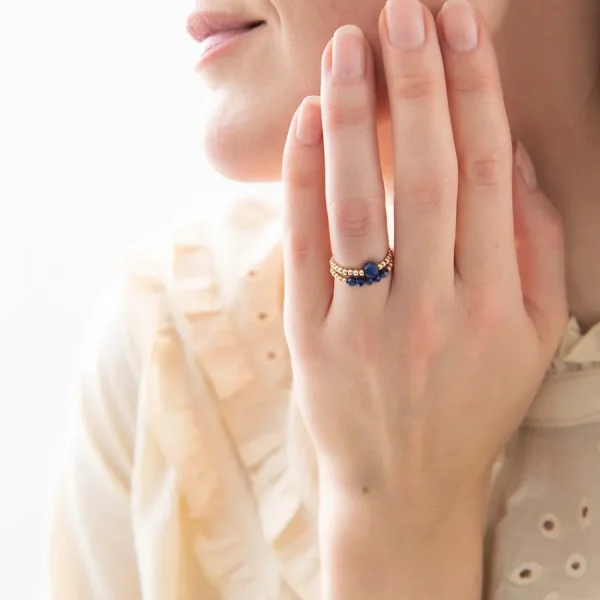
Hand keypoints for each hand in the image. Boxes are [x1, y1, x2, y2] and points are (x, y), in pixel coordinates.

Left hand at [280, 0, 568, 516]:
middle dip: (418, 86)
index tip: (461, 33)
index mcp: (492, 305)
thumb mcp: (530, 340)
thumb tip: (516, 161)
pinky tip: (309, 123)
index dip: (475, 97)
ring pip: (360, 203)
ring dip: (355, 118)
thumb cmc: (470, 407)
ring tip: (350, 48)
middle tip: (405, 13)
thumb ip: (533, 251)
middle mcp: (430, 310)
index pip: (486, 177)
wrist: (403, 485)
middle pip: (427, 176)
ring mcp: (364, 324)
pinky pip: (305, 247)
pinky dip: (304, 179)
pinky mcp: (311, 336)